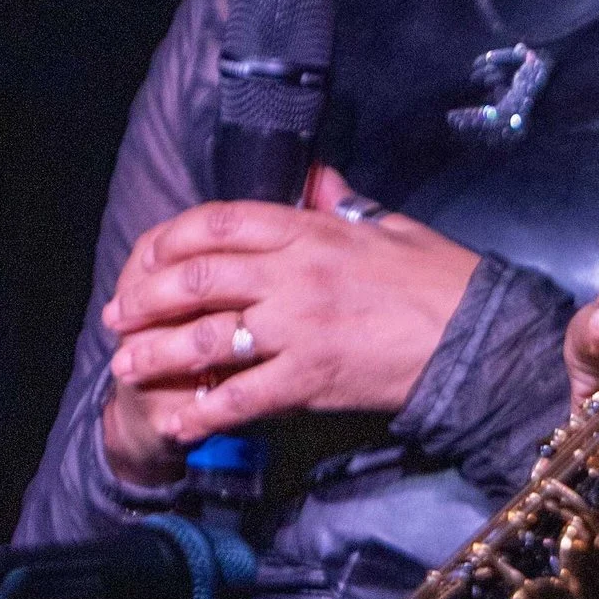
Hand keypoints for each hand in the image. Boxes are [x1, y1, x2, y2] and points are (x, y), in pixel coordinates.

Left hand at [98, 167, 479, 482]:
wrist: (478, 341)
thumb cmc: (441, 281)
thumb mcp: (390, 226)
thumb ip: (342, 204)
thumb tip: (315, 177)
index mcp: (310, 231)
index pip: (219, 224)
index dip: (170, 240)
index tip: (145, 258)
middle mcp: (294, 275)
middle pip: (197, 280)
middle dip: (147, 299)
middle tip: (119, 318)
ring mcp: (299, 329)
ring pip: (208, 339)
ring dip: (158, 356)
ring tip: (127, 368)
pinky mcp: (311, 379)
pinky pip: (242, 397)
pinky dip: (203, 412)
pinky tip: (178, 422)